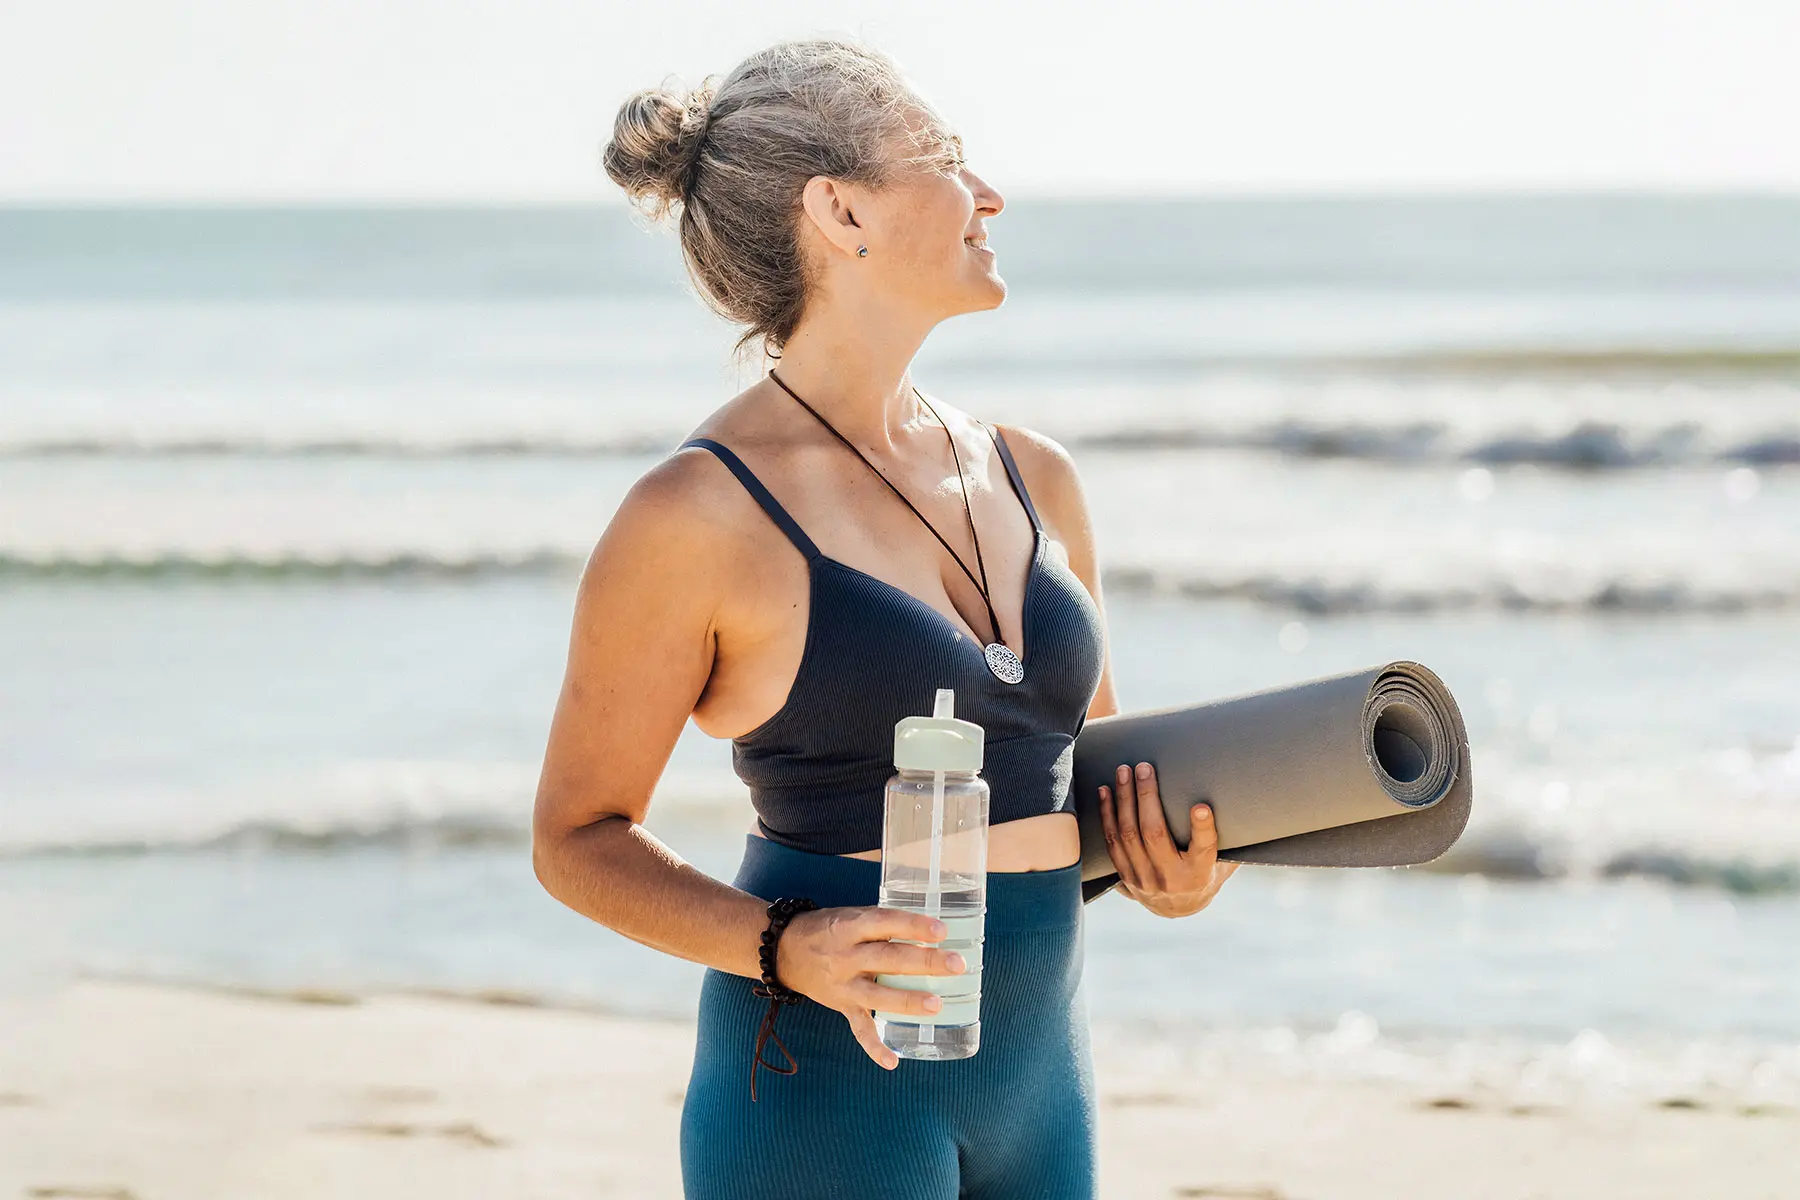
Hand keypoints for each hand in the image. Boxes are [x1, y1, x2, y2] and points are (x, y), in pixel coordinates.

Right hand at [774, 905, 968, 1068]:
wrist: (783, 951)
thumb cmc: (828, 929)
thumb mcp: (850, 916)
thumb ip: (883, 925)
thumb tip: (930, 933)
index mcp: (850, 926)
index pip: (885, 923)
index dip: (913, 926)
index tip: (941, 931)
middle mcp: (846, 956)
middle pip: (888, 959)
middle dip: (924, 963)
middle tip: (956, 965)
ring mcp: (843, 984)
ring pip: (878, 995)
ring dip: (908, 1001)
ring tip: (937, 1004)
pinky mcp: (842, 1005)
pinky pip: (859, 1029)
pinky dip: (874, 1047)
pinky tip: (893, 1061)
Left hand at [1098, 761, 1238, 918]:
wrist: (1178, 909)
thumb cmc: (1206, 873)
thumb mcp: (1223, 861)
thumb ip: (1229, 837)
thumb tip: (1248, 798)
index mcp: (1200, 874)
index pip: (1204, 849)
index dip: (1202, 828)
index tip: (1200, 807)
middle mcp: (1171, 879)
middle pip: (1154, 834)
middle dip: (1146, 796)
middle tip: (1144, 767)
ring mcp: (1144, 879)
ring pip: (1128, 835)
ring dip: (1123, 800)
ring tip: (1123, 772)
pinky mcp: (1125, 876)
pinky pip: (1112, 842)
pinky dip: (1106, 815)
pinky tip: (1105, 791)